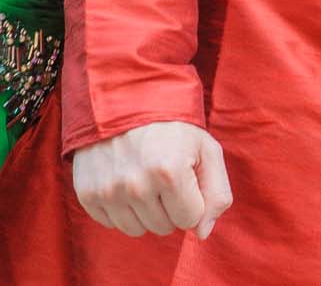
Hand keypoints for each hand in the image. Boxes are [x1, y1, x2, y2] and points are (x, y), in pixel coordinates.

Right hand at [73, 121, 232, 239]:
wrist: (125, 102)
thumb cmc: (174, 128)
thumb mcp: (207, 150)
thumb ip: (217, 193)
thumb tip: (202, 233)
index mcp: (170, 172)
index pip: (190, 219)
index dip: (193, 200)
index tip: (187, 178)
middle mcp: (136, 185)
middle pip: (164, 227)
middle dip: (171, 206)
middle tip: (166, 175)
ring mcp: (108, 191)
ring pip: (137, 230)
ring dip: (146, 211)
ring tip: (146, 179)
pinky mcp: (87, 195)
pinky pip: (112, 223)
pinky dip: (123, 209)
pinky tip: (126, 182)